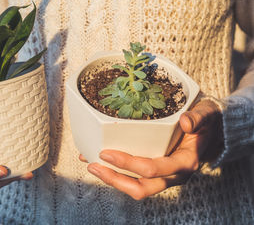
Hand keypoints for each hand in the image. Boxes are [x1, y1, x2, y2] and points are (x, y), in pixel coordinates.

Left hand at [80, 100, 222, 199]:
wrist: (211, 130)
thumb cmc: (207, 121)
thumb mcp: (207, 114)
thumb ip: (198, 118)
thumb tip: (185, 122)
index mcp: (185, 163)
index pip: (153, 170)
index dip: (128, 164)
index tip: (106, 152)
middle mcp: (173, 175)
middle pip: (141, 188)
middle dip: (115, 179)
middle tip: (93, 165)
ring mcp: (163, 176)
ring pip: (136, 187)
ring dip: (112, 179)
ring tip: (91, 165)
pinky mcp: (156, 172)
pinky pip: (134, 178)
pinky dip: (115, 172)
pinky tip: (98, 161)